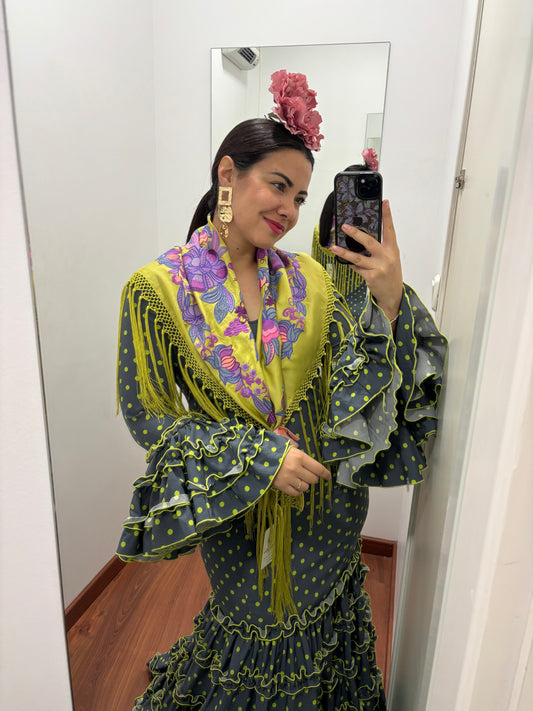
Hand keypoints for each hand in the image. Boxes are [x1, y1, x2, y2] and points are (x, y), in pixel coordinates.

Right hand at [272, 446, 330, 497]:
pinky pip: (296, 493)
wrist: (258, 457)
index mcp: (300, 457)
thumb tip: (312, 465)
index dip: (325, 474)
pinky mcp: (282, 486)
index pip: (318, 468)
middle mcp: (296, 468)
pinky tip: (294, 486)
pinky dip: (297, 491)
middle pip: (313, 479)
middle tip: (307, 475)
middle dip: (312, 478)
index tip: (328, 477)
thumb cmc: (276, 451)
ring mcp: (289, 478)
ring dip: (304, 484)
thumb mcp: (290, 448)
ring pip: (305, 487)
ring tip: (298, 479)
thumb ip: (302, 456)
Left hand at [330, 199, 402, 321]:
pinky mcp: (371, 277)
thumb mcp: (390, 258)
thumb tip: (362, 237)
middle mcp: (387, 257)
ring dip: (344, 253)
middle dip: (355, 233)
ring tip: (334, 248)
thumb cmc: (390, 274)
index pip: (389, 229)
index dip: (387, 215)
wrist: (393, 294)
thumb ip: (380, 247)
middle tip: (344, 226)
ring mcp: (379, 267)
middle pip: (369, 242)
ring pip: (358, 257)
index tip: (384, 202)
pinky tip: (350, 263)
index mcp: (392, 249)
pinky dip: (352, 265)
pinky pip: (357, 268)